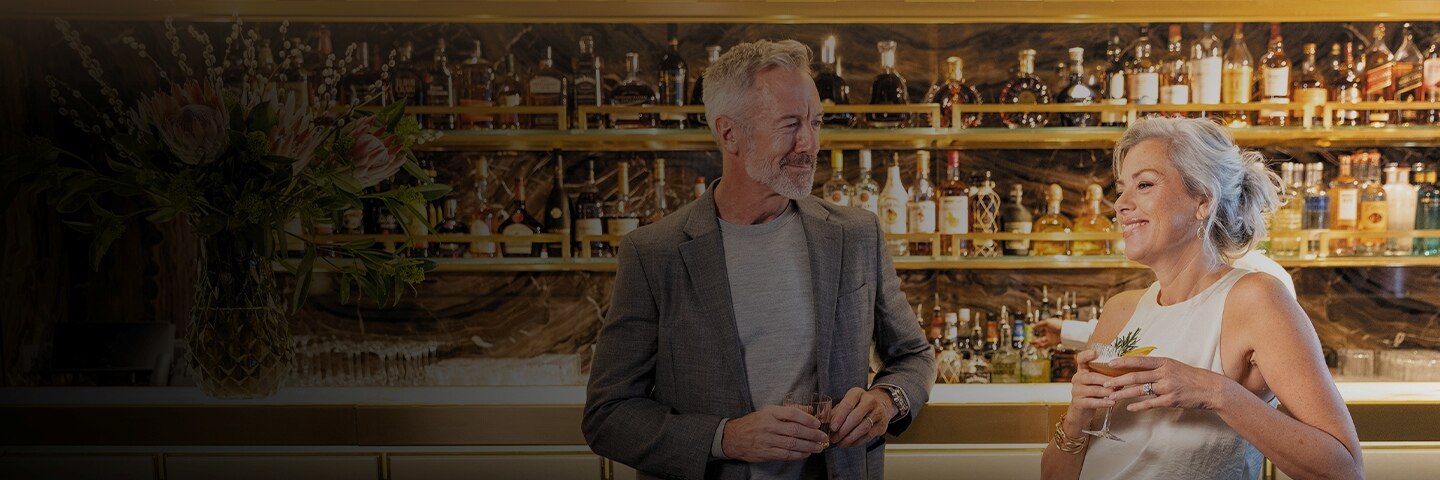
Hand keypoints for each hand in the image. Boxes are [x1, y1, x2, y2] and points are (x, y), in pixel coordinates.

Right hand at [721, 405, 828, 461]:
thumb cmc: (754, 422)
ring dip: (808, 446)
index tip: (817, 423)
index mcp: (770, 413)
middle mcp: (768, 426)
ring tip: (819, 447)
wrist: (734, 437)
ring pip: (792, 444)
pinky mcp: (766, 453)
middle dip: (812, 435)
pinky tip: (806, 453)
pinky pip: (786, 455)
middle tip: (823, 437)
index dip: (807, 419)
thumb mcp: (769, 411)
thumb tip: (810, 411)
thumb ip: (790, 410)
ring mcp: (767, 440)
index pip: (792, 414)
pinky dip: (798, 455)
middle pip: (795, 430)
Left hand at [828, 387, 894, 448]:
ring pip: (863, 428)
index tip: (831, 428)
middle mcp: (870, 401)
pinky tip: (849, 444)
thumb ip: (834, 411)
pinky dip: (857, 442)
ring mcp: (878, 413)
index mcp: (858, 393)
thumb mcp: (846, 402)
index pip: (847, 405)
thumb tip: (822, 421)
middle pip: (855, 417)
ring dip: (849, 438)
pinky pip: (868, 436)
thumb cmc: (858, 404)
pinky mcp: (882, 425)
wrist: (880, 404)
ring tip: (840, 443)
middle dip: (843, 430)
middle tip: (834, 438)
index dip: (838, 418)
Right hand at [1032, 318, 1063, 348]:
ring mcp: (1050, 338)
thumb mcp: (1047, 322)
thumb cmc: (1057, 324)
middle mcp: (1049, 333)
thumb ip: (1039, 324)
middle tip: (1029, 340)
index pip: (1041, 328)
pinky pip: (1044, 345)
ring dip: (1036, 343)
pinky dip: (1040, 346)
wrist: (1065, 331)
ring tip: (1030, 343)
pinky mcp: (1052, 343)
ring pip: (1041, 342)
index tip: (1031, 329)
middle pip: (1040, 337)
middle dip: (1035, 339)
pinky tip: (1035, 345)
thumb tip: (1032, 327)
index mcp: (1048, 327)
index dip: (1036, 328)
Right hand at [1065, 349, 1115, 423]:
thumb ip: (1107, 375)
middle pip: (1090, 376)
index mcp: (1082, 370)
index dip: (1087, 355)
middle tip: (1118, 381)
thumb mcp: (1098, 381)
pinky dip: (1103, 402)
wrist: (1082, 411)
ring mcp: (1076, 391)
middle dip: (1106, 379)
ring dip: (1107, 391)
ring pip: (1093, 390)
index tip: (1095, 352)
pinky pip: (1091, 402)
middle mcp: (1077, 379)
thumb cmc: (1094, 393)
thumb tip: (1127, 370)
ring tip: (1117, 393)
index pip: (1081, 359)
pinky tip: (1112, 402)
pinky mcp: (1078, 403)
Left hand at [1103, 355, 1230, 411]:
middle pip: (1136, 376)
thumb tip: (1138, 366)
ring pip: (1140, 391)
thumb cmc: (1191, 377)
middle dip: (1118, 381)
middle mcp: (1164, 373)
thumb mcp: (1174, 366)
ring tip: (1111, 397)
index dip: (1123, 362)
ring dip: (1124, 394)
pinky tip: (1129, 408)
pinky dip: (1138, 406)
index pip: (1140, 361)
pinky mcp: (1171, 400)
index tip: (1110, 363)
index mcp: (1164, 362)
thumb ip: (1157, 366)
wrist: (1211, 388)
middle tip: (1104, 384)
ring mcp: (1167, 387)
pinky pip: (1151, 403)